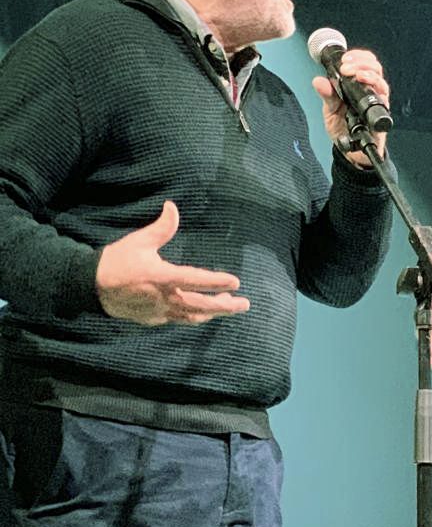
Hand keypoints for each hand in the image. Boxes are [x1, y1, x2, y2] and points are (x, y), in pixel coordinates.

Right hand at [95, 201, 248, 325]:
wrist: (91, 287)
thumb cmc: (116, 261)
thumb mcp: (139, 241)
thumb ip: (161, 227)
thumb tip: (172, 207)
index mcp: (161, 277)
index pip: (195, 280)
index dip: (217, 281)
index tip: (236, 282)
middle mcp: (164, 298)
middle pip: (201, 305)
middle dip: (225, 305)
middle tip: (245, 303)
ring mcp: (160, 311)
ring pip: (193, 316)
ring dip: (214, 312)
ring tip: (230, 307)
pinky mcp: (154, 319)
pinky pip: (180, 320)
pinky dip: (196, 317)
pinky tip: (205, 313)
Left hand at [313, 47, 389, 168]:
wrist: (351, 152)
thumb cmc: (343, 129)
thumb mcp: (330, 110)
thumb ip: (326, 95)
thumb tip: (319, 81)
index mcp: (358, 87)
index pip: (363, 64)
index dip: (357, 57)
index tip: (344, 60)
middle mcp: (370, 93)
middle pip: (375, 68)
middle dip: (361, 62)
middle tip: (347, 66)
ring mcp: (377, 103)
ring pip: (381, 81)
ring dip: (368, 73)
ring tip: (356, 74)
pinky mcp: (381, 116)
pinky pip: (383, 101)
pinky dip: (376, 91)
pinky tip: (365, 91)